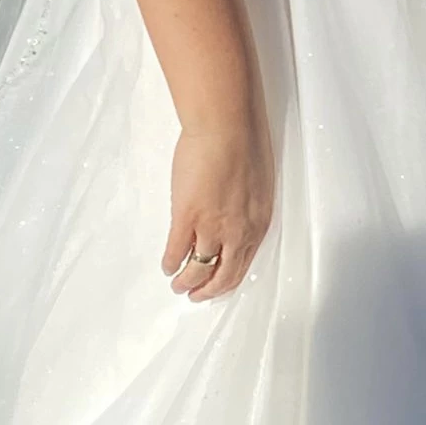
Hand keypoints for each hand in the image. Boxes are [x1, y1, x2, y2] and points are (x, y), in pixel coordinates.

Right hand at [162, 114, 274, 301]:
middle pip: (223, 276)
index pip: (243, 265)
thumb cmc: (246, 144)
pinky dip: (170, 262)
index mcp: (258, 224)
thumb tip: (234, 216)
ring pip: (198, 268)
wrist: (227, 127)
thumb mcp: (258, 185)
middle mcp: (238, 234)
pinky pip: (177, 250)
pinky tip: (167, 267)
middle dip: (208, 290)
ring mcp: (211, 228)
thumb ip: (247, 207)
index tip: (218, 285)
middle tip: (197, 296)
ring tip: (178, 285)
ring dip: (187, 281)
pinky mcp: (186, 217)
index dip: (227, 280)